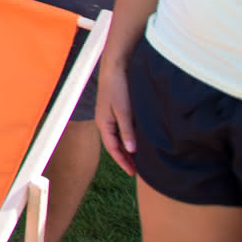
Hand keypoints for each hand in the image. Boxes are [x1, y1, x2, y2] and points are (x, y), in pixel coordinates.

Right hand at [96, 58, 137, 176]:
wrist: (115, 68)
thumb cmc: (117, 88)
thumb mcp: (124, 111)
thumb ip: (127, 131)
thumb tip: (131, 150)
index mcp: (103, 124)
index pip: (112, 148)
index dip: (122, 161)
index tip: (133, 173)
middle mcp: (104, 122)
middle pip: (114, 145)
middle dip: (124, 158)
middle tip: (136, 171)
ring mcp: (109, 116)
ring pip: (117, 138)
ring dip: (126, 149)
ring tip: (138, 159)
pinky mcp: (115, 111)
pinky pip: (120, 130)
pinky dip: (127, 139)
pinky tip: (136, 140)